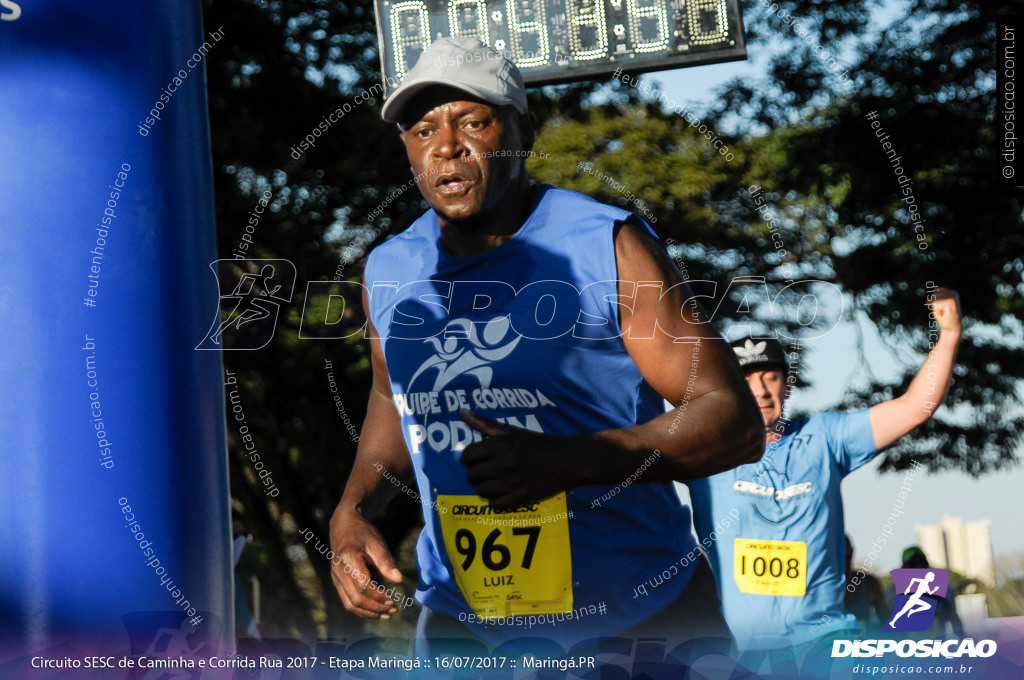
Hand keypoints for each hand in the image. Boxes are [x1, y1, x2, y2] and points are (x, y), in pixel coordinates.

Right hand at [329, 505, 403, 618]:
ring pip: (349, 604)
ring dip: (368, 613)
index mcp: (349, 559)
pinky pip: (347, 600)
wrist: (345, 525)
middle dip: (376, 608)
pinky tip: (375, 611)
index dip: (379, 596)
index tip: (394, 600)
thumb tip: (400, 580)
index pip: (363, 586)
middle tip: (393, 610)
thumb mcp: (377, 542)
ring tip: (386, 614)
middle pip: (356, 599)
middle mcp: (339, 571)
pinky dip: (361, 609)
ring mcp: (336, 577)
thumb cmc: (363, 533)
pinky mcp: (337, 581)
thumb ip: (386, 561)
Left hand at [459, 409, 575, 508]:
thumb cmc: (538, 443)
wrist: (567, 459)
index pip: (467, 456)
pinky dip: (496, 500)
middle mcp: (503, 463)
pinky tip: (504, 493)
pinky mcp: (520, 497)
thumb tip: (461, 412)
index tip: (475, 461)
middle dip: (476, 474)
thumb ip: (484, 423)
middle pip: (472, 475)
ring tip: (495, 482)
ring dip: (485, 488)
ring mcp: (511, 482)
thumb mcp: (512, 430)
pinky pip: (495, 504)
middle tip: (486, 472)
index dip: (468, 460)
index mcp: (499, 445)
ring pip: (481, 491)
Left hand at [929, 287, 961, 332]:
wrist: (952, 328)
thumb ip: (933, 299)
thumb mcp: (937, 306)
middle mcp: (953, 293)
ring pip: (934, 299)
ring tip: (943, 312)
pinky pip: (935, 303)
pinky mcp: (951, 301)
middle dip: (935, 304)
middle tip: (943, 311)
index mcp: (951, 292)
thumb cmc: (944, 318)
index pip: (935, 290)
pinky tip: (943, 314)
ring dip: (935, 307)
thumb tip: (927, 300)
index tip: (942, 307)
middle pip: (934, 294)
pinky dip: (937, 310)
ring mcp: (952, 296)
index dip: (934, 300)